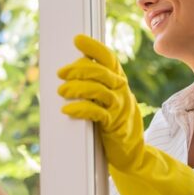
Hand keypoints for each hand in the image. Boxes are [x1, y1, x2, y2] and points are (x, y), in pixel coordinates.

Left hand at [56, 34, 193, 194]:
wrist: (132, 154)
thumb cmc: (114, 125)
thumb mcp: (108, 102)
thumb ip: (96, 87)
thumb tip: (70, 71)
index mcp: (119, 83)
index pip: (109, 59)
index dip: (94, 48)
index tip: (78, 39)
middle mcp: (122, 92)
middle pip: (102, 72)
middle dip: (79, 69)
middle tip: (61, 73)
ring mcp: (120, 108)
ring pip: (99, 90)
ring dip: (77, 88)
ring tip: (62, 92)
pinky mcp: (115, 126)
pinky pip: (97, 112)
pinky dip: (81, 108)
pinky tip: (68, 109)